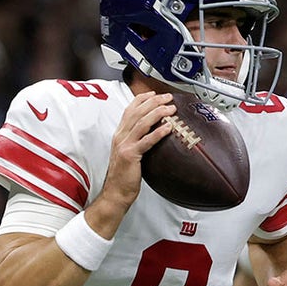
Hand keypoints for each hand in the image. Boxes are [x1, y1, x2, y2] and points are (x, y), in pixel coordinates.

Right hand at [100, 91, 175, 209]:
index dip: (142, 99)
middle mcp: (120, 136)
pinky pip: (146, 141)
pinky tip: (168, 128)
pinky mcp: (130, 155)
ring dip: (157, 113)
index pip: (129, 110)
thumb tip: (152, 133)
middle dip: (153, 101)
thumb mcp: (129, 153)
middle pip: (137, 112)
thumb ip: (137, 141)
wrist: (115, 192)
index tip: (154, 94)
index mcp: (119, 134)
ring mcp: (124, 145)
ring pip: (141, 123)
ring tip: (170, 109)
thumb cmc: (125, 175)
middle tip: (168, 97)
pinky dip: (158, 133)